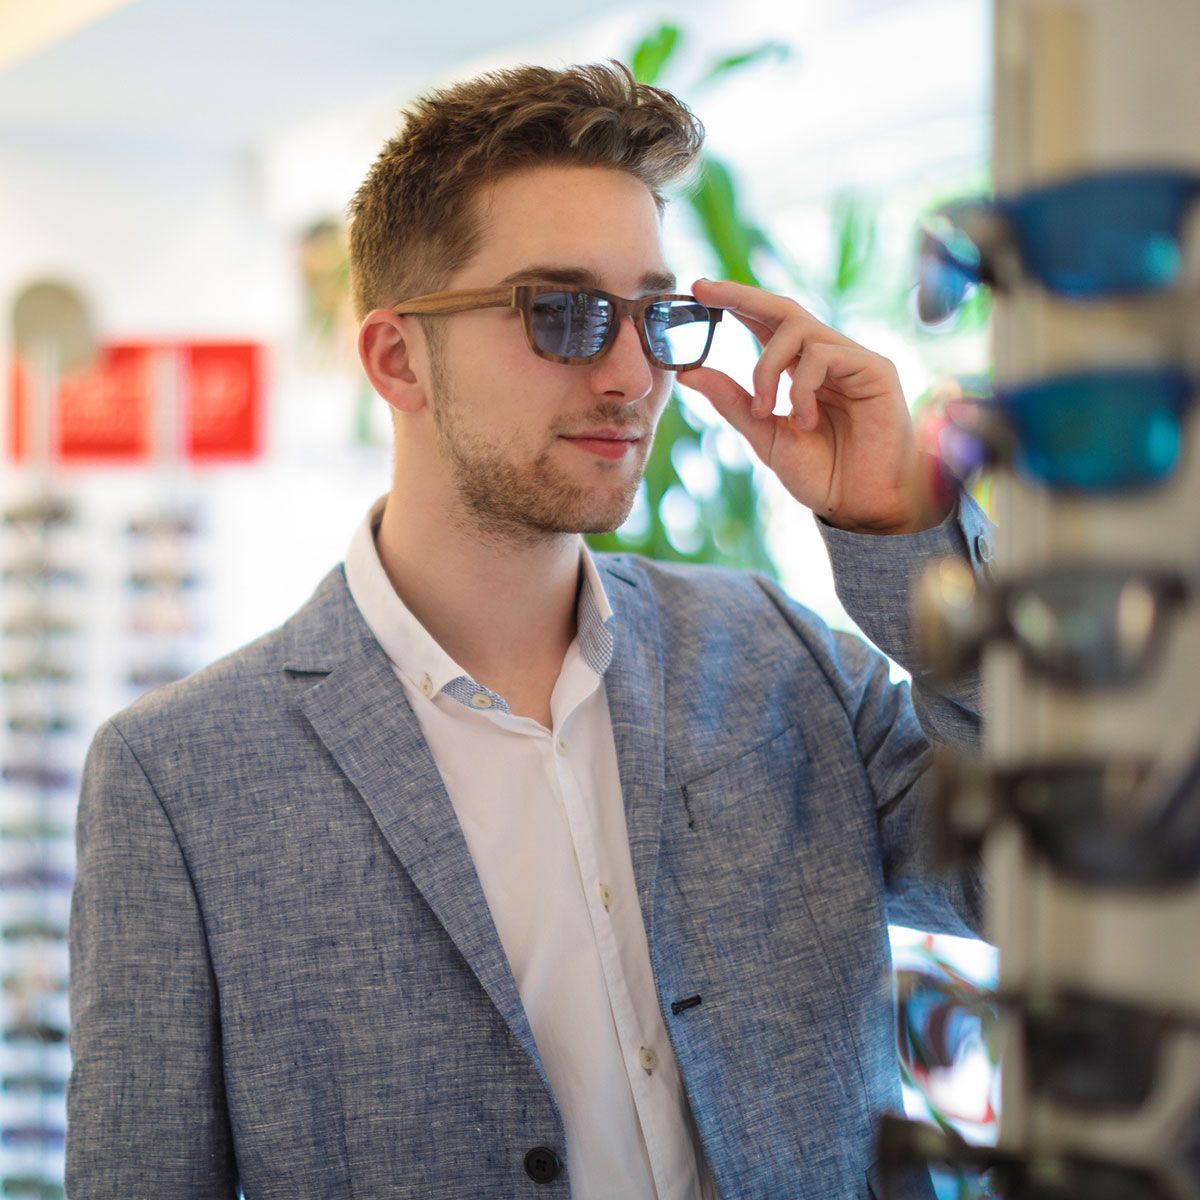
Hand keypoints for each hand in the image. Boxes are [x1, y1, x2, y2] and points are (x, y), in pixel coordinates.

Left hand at [677, 279, 951, 534]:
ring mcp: (852, 361)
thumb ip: (733, 402)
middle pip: (784, 308)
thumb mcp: (765, 436)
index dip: (735, 303)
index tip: (697, 291)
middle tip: (705, 292)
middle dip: (741, 296)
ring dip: (768, 368)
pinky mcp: (875, 370)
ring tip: (767, 411)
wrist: (860, 506)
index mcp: (799, 371)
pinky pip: (824, 355)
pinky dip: (802, 386)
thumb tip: (688, 373)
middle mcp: (827, 358)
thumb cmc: (822, 473)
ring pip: (799, 330)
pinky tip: (806, 420)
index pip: (766, 323)